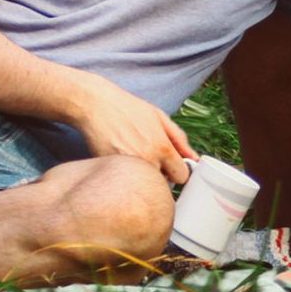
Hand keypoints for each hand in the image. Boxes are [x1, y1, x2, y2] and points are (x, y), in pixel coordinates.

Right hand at [70, 75, 195, 182]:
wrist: (96, 106)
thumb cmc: (128, 109)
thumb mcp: (160, 117)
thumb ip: (179, 139)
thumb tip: (194, 158)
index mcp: (162, 148)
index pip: (182, 177)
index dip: (178, 172)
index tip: (172, 166)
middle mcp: (147, 161)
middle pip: (163, 185)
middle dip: (161, 176)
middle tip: (150, 159)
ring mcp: (128, 169)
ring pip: (145, 185)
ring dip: (144, 176)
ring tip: (135, 157)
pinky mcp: (112, 172)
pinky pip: (126, 182)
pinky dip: (127, 176)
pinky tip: (122, 159)